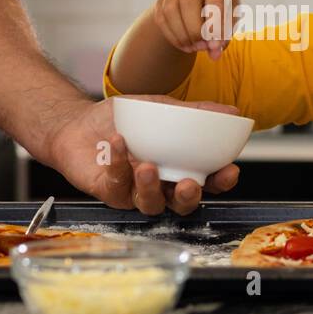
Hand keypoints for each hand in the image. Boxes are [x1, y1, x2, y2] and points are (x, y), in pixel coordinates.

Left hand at [42, 96, 239, 214]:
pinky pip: (117, 184)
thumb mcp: (163, 109)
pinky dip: (119, 163)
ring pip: (150, 204)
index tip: (229, 170)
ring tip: (147, 166)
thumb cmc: (125, 121)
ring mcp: (134, 192)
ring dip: (151, 187)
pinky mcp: (108, 192)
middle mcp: (160, 186)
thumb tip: (231, 111)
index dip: (221, 182)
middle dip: (188, 197)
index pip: (207, 183)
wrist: (81, 123)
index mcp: (178, 169)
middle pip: (181, 204)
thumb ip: (196, 113)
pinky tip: (119, 142)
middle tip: (188, 184)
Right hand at [153, 0, 239, 60]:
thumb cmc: (222, 11)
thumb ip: (224, 36)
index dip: (215, 23)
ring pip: (171, 10)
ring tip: (195, 48)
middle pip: (188, 0)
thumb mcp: (229, 21)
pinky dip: (173, 37)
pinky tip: (186, 46)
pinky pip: (162, 19)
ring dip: (183, 34)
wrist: (201, 2)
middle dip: (195, 29)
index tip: (215, 44)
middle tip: (203, 47)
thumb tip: (214, 54)